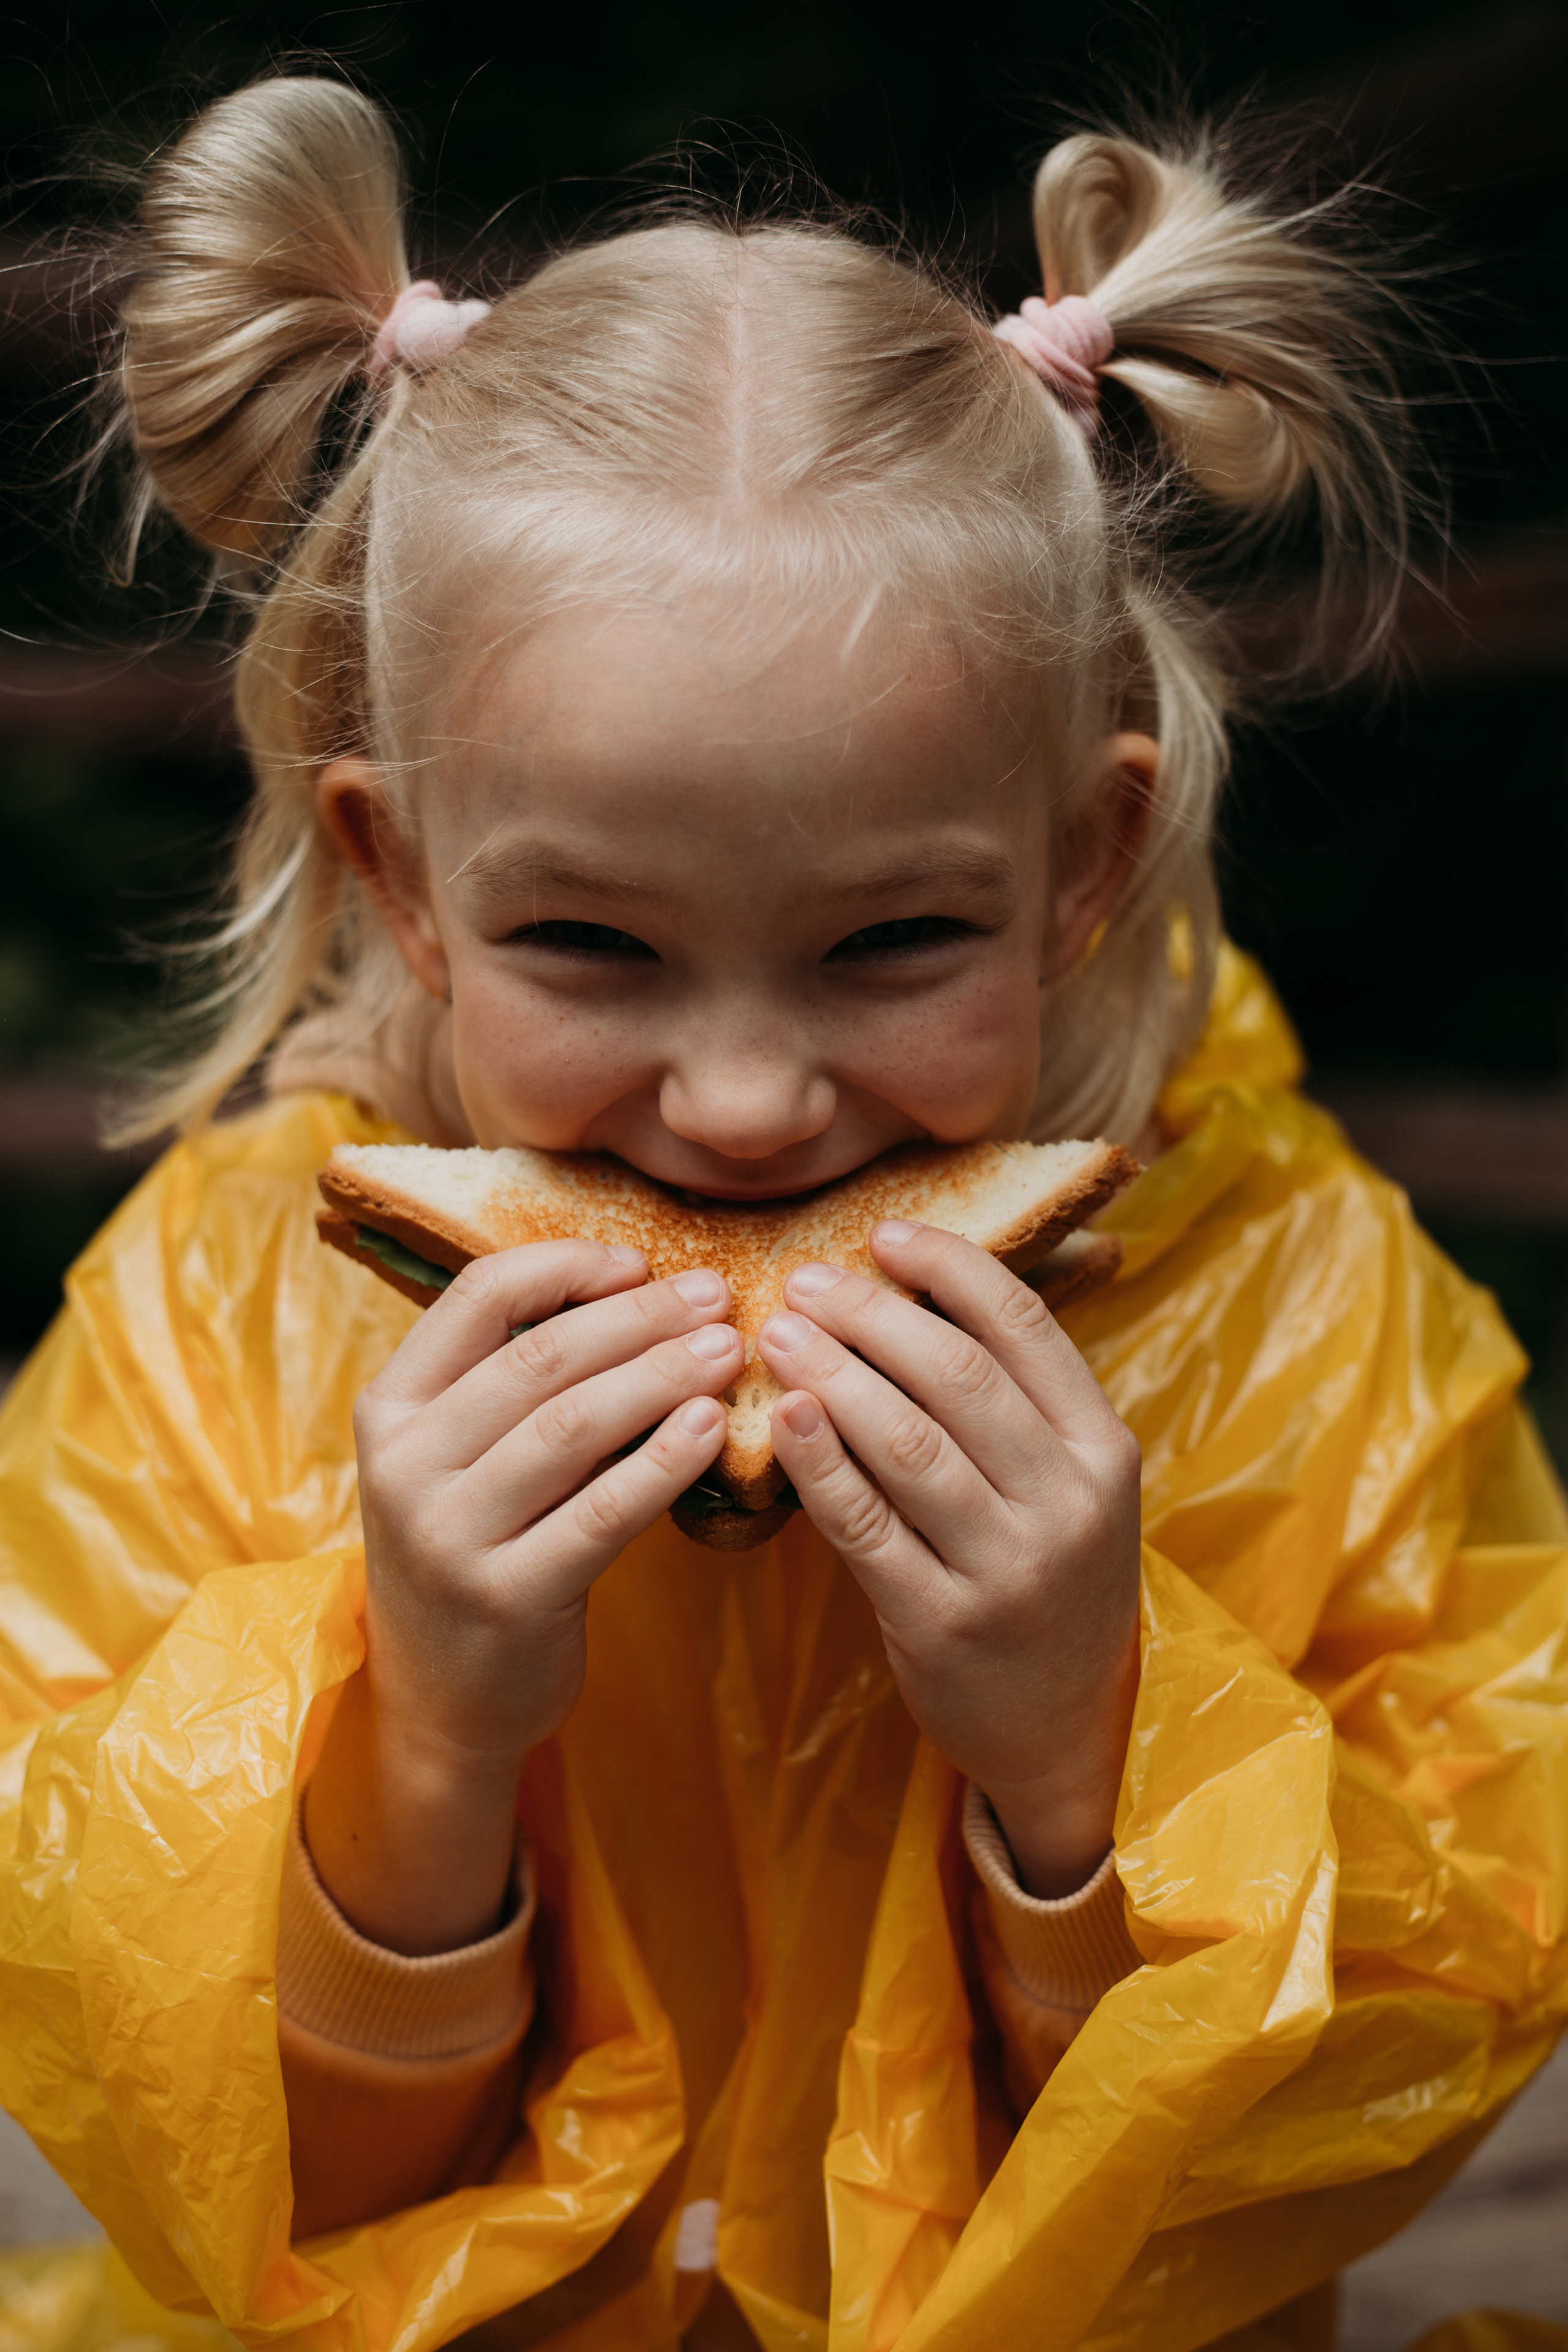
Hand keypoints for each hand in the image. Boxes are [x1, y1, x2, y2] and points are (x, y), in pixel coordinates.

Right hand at [307, 1240, 740, 1950]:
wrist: (440, 1701)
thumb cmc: (474, 1548)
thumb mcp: (459, 1458)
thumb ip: (515, 1382)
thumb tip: (639, 1289)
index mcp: (390, 1408)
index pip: (476, 1299)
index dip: (565, 1267)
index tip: (640, 1261)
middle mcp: (406, 1465)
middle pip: (538, 1360)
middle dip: (638, 1318)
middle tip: (714, 1295)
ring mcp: (450, 1534)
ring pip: (573, 1427)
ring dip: (661, 1376)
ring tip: (726, 1348)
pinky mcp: (507, 1595)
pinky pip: (602, 1513)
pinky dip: (663, 1462)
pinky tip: (712, 1427)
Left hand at [759, 1220, 1140, 1897]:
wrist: (1067, 1728)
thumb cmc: (1049, 1580)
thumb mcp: (1068, 1486)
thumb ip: (1013, 1401)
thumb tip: (911, 1290)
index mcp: (1103, 1449)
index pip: (1024, 1327)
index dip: (949, 1268)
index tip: (885, 1235)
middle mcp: (1066, 1503)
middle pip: (956, 1376)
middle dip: (871, 1315)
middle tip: (805, 1281)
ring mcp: (1006, 1567)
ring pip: (906, 1443)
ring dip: (832, 1375)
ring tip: (778, 1332)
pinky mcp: (941, 1622)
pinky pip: (865, 1525)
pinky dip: (819, 1463)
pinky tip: (781, 1417)